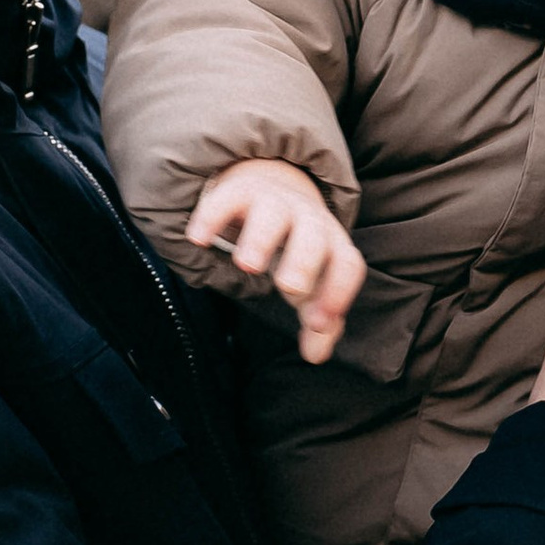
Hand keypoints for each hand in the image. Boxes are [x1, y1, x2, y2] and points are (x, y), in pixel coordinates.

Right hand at [185, 159, 366, 364]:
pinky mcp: (239, 191)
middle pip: (314, 235)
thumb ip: (317, 321)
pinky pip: (227, 198)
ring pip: (273, 213)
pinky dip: (212, 217)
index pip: (347, 264)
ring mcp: (274, 202)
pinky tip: (198, 240)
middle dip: (304, 261)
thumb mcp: (312, 283)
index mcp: (331, 244)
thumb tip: (315, 355)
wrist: (274, 189)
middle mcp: (307, 219)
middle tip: (288, 288)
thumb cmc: (296, 249)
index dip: (338, 292)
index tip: (317, 323)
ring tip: (247, 265)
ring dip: (262, 238)